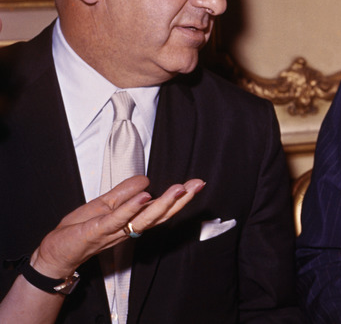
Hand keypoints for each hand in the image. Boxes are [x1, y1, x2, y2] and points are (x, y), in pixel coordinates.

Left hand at [30, 175, 204, 278]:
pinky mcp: (99, 231)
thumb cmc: (79, 229)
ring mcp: (115, 231)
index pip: (161, 209)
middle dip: (181, 200)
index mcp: (132, 220)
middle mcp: (128, 227)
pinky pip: (119, 220)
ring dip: (164, 204)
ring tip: (179, 190)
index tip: (196, 183)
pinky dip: (132, 208)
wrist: (56, 250)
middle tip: (197, 185)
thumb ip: (126, 192)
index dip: (179, 197)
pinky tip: (145, 196)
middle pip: (160, 215)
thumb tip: (147, 179)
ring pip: (145, 219)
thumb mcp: (105, 203)